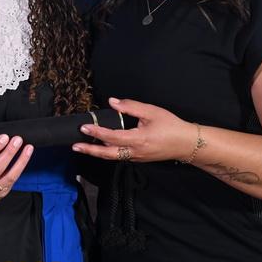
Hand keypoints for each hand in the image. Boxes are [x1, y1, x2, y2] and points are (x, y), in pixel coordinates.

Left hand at [72, 97, 196, 162]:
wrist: (187, 144)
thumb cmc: (172, 126)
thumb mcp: (152, 112)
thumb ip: (130, 107)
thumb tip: (113, 102)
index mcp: (138, 139)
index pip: (112, 137)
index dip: (96, 133)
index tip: (84, 127)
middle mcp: (135, 152)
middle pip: (107, 154)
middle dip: (90, 151)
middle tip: (75, 146)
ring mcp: (137, 157)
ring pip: (113, 157)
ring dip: (97, 152)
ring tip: (83, 147)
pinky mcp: (139, 158)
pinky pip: (120, 156)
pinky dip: (108, 152)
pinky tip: (102, 147)